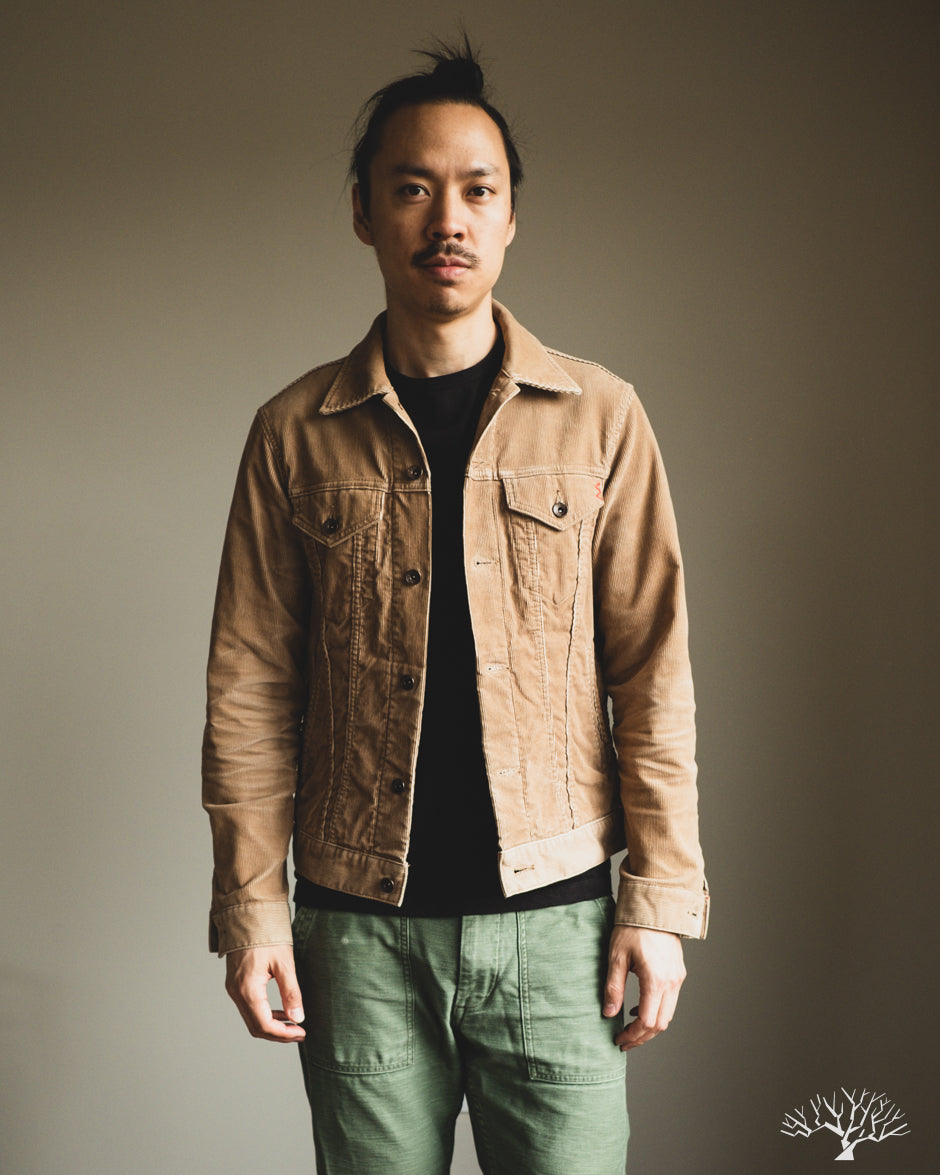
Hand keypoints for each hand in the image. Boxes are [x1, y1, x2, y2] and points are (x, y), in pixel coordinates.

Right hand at [224, 944, 305, 1042]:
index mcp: (248, 989)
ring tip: (293, 1024)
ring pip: (251, 1019)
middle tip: (299, 1033)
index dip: (283, 1034)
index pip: (264, 1025)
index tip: (302, 1033)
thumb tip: (298, 1018)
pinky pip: (249, 1007)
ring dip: (272, 1025)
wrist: (247, 915)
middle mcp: (236, 992)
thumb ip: (291, 992)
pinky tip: (281, 1011)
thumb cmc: (266, 936)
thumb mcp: (284, 963)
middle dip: (278, 1034)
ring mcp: (234, 989)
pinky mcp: (236, 984)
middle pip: (256, 1027)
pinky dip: (265, 1014)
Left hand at [603, 925, 685, 1049]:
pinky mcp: (678, 972)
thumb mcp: (616, 957)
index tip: (619, 1040)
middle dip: (643, 1037)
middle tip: (625, 1041)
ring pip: (668, 1014)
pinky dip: (657, 1011)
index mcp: (656, 980)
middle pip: (661, 1024)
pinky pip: (671, 1001)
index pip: (647, 1022)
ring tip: (631, 1028)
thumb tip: (609, 1013)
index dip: (633, 1036)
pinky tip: (640, 1007)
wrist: (654, 906)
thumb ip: (613, 987)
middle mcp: (671, 982)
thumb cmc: (632, 928)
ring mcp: (678, 977)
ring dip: (651, 1026)